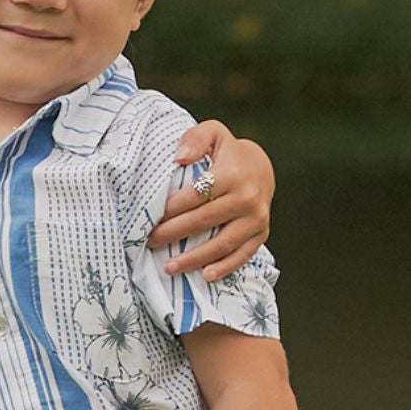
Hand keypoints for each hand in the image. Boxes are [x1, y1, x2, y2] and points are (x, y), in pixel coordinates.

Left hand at [148, 124, 274, 279]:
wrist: (261, 168)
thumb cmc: (228, 152)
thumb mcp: (214, 133)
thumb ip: (195, 139)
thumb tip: (179, 157)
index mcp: (232, 174)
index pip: (195, 195)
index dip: (171, 209)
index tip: (149, 218)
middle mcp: (247, 198)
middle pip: (205, 220)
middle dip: (174, 234)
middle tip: (149, 242)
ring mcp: (256, 218)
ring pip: (222, 243)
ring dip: (194, 258)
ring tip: (169, 267)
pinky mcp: (261, 234)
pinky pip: (242, 255)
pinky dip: (224, 268)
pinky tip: (204, 276)